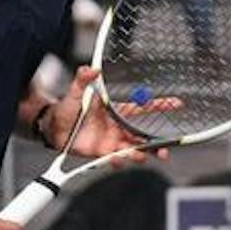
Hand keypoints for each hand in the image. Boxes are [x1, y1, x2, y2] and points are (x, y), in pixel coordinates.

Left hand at [50, 67, 177, 161]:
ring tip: (141, 156)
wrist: (53, 127)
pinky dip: (117, 161)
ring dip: (139, 155)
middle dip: (156, 144)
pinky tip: (117, 160)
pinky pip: (113, 159)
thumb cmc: (67, 109)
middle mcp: (117, 128)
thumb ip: (83, 79)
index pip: (142, 108)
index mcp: (116, 111)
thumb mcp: (76, 91)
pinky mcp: (101, 153)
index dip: (160, 106)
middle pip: (142, 137)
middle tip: (165, 150)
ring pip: (132, 150)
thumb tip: (91, 68)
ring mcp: (110, 142)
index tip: (177, 104)